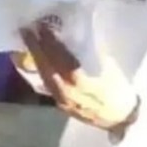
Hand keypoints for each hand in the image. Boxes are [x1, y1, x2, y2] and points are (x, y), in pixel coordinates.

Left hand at [20, 23, 137, 130]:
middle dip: (35, 47)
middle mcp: (68, 91)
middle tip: (26, 30)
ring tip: (27, 42)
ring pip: (43, 76)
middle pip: (46, 66)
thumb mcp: (109, 68)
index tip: (41, 27)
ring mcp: (62, 100)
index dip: (49, 42)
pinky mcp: (60, 105)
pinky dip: (40, 71)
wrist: (120, 119)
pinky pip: (46, 85)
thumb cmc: (119, 90)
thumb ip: (91, 54)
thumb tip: (75, 34)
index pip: (60, 58)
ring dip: (34, 58)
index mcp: (82, 81)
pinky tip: (35, 61)